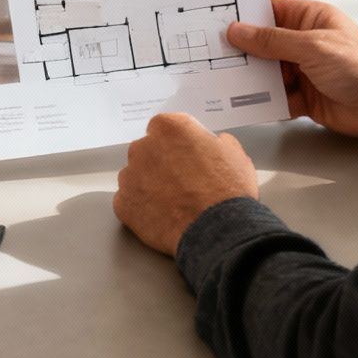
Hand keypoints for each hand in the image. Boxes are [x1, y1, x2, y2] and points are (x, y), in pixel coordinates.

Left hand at [113, 113, 258, 256]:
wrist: (216, 230)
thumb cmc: (227, 190)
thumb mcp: (235, 154)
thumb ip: (216, 142)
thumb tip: (212, 144)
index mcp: (169, 128)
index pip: (166, 128)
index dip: (178, 144)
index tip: (187, 156)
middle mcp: (143, 146)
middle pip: (148, 150)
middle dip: (161, 163)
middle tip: (182, 182)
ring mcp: (129, 175)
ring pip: (136, 175)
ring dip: (149, 184)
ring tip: (173, 202)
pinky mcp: (122, 203)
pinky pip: (129, 201)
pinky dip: (142, 207)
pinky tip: (162, 216)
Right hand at [225, 0, 357, 142]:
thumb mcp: (312, 46)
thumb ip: (272, 40)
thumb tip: (238, 31)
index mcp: (308, 19)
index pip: (269, 9)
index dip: (243, 12)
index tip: (214, 16)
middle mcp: (302, 43)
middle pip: (261, 43)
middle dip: (239, 49)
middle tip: (208, 51)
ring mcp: (302, 71)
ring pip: (264, 72)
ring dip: (248, 77)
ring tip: (220, 79)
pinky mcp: (303, 98)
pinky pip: (274, 98)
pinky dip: (261, 102)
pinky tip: (243, 102)